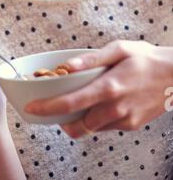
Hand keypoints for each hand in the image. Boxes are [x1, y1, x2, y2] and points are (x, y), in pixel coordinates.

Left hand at [24, 40, 172, 137]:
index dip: (47, 108)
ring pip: (91, 129)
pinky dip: (97, 119)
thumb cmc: (147, 58)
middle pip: (77, 126)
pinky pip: (106, 128)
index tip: (31, 108)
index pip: (70, 103)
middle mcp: (115, 109)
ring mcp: (124, 120)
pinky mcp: (131, 126)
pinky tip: (101, 103)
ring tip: (80, 102)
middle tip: (56, 107)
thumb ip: (91, 59)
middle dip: (61, 120)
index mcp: (109, 87)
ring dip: (79, 120)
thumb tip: (67, 66)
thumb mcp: (119, 49)